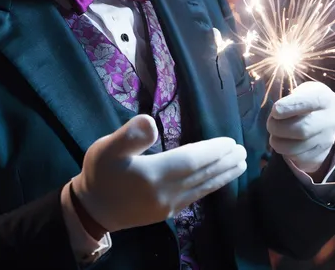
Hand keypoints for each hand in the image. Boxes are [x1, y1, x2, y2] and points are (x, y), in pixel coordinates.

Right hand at [71, 114, 246, 232]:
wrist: (90, 209)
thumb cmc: (98, 173)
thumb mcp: (107, 148)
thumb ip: (129, 135)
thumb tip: (151, 122)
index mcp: (154, 175)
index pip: (192, 160)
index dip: (213, 151)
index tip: (230, 142)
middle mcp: (166, 193)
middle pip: (202, 175)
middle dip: (224, 163)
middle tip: (244, 151)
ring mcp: (167, 206)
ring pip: (202, 188)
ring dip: (222, 176)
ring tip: (240, 164)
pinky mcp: (165, 213)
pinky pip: (195, 197)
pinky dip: (209, 187)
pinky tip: (216, 182)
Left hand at [267, 81, 334, 174]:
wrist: (320, 116)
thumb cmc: (304, 100)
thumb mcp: (300, 90)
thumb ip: (289, 96)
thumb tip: (275, 111)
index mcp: (326, 99)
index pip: (310, 102)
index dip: (289, 107)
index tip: (275, 110)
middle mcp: (331, 120)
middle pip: (303, 130)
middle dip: (279, 128)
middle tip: (270, 124)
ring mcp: (328, 139)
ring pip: (298, 148)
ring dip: (279, 142)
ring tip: (275, 134)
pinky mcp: (322, 155)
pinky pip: (299, 159)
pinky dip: (286, 153)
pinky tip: (285, 143)